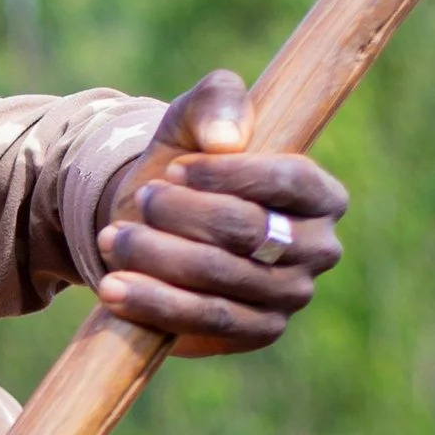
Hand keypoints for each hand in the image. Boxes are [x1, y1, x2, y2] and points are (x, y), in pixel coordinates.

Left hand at [97, 71, 346, 356]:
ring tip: (112, 239)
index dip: (227, 175)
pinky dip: (155, 304)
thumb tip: (226, 137)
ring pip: (219, 277)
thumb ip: (215, 101)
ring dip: (157, 256)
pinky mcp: (255, 333)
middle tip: (139, 200)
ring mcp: (290, 297)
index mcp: (321, 195)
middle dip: (180, 214)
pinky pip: (206, 322)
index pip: (287, 182)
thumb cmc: (184, 167)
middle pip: (245, 230)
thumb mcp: (193, 119)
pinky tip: (113, 288)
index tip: (173, 168)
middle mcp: (319, 250)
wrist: (152, 227)